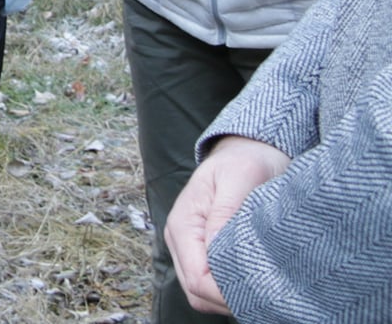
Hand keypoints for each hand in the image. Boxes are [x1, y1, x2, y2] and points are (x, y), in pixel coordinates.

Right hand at [166, 135, 290, 313]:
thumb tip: (216, 247)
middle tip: (270, 297)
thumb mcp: (239, 177)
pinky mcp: (203, 251)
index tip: (264, 292)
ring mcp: (189, 248)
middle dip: (229, 301)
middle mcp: (180, 240)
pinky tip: (254, 283)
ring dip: (229, 299)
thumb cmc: (246, 161)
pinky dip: (229, 292)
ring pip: (201, 295)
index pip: (197, 279)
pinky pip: (210, 286)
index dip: (226, 294)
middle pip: (196, 293)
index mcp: (183, 224)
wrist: (247, 150)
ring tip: (264, 291)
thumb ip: (226, 212)